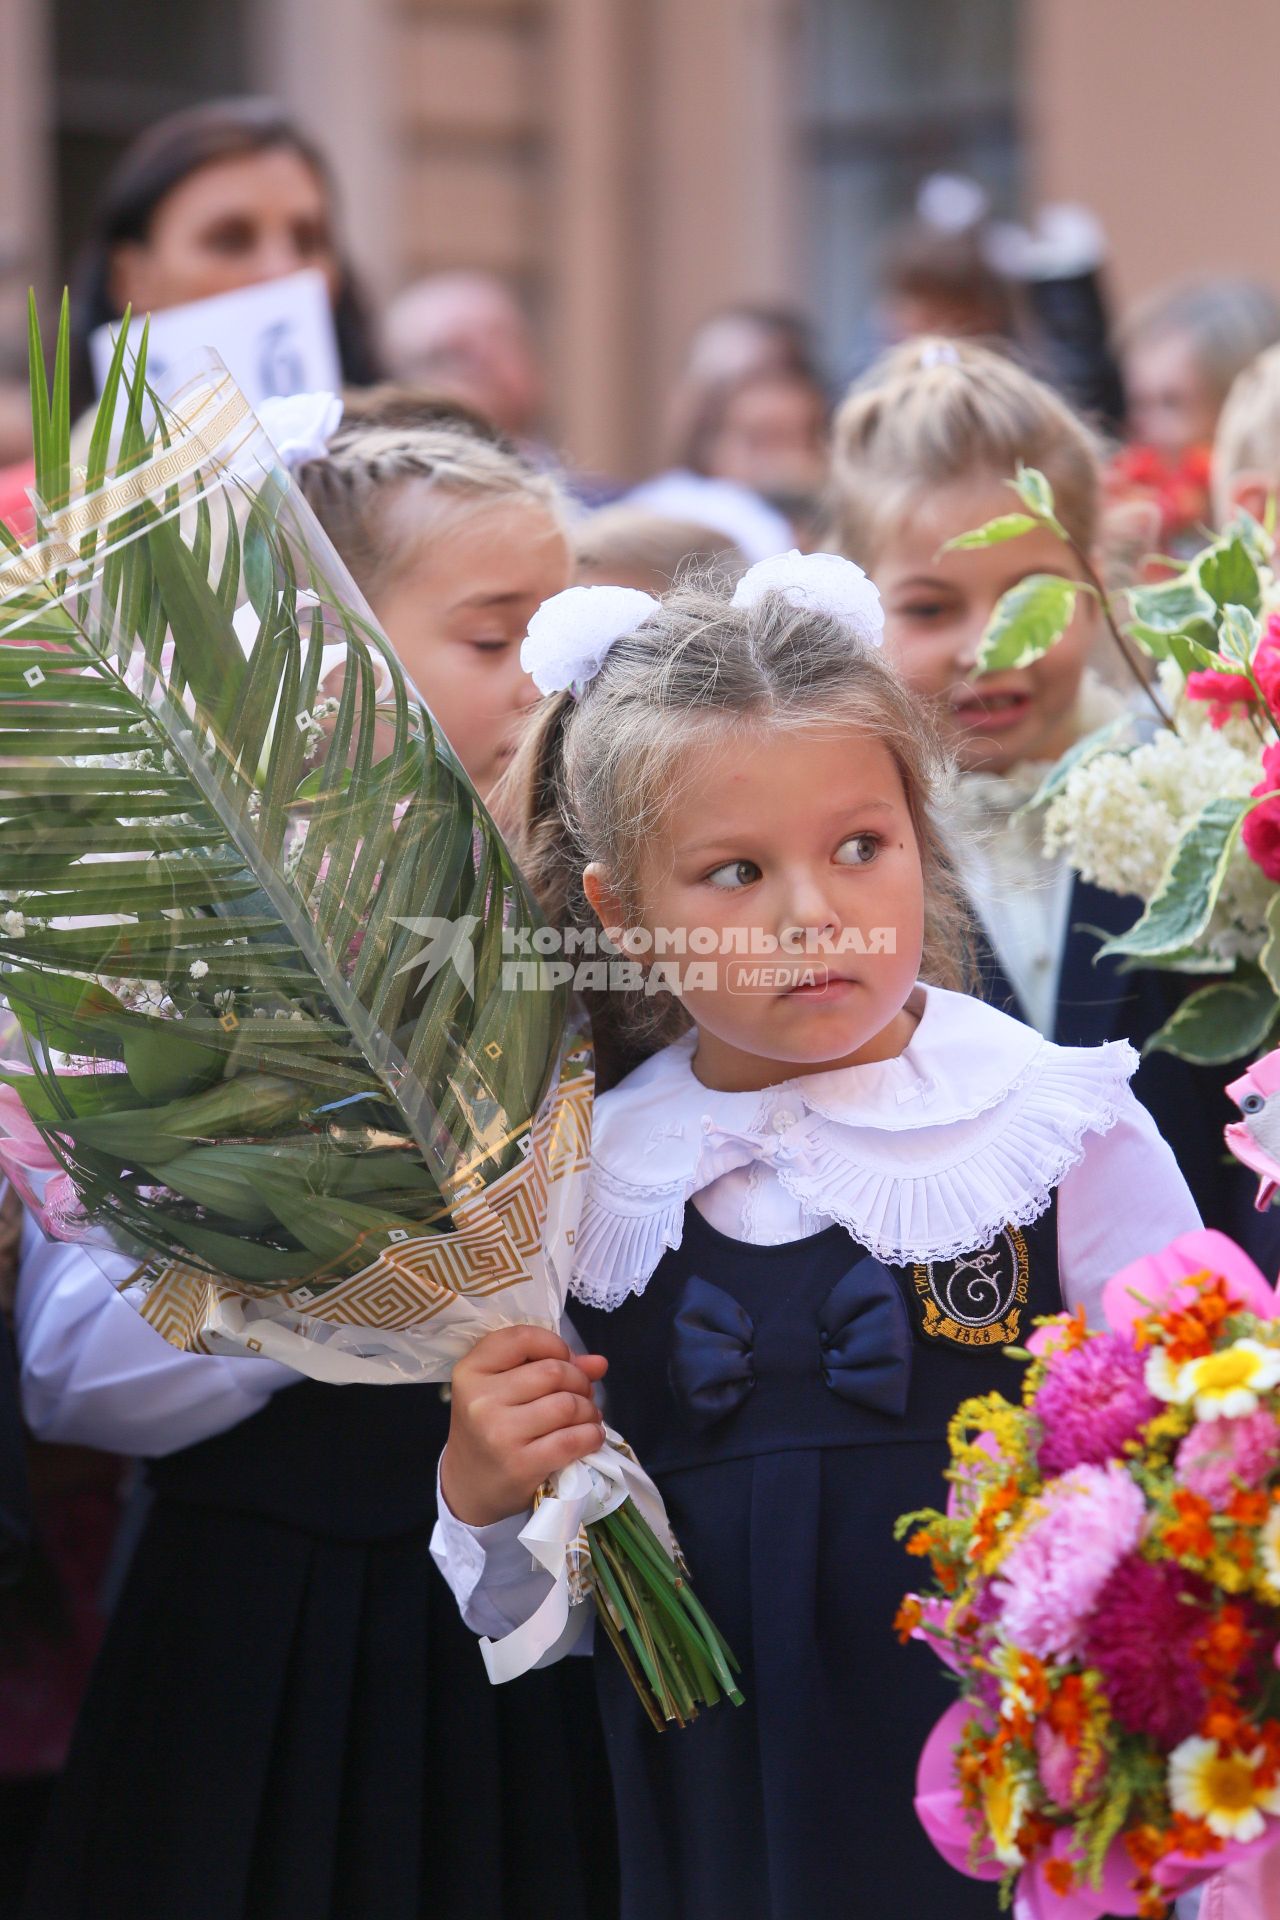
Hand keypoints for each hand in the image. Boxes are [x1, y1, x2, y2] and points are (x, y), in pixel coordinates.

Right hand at [441, 1326, 607, 1526]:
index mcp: (472, 1370)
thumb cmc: (489, 1428)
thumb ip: (547, 1365)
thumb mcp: (502, 1390)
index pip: (524, 1338)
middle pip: (553, 1371)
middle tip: (582, 1394)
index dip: (556, 1345)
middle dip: (579, 1380)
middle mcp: (481, 1399)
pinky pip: (572, 1439)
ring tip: (587, 1416)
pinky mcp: (520, 1464)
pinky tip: (590, 1436)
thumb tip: (599, 1363)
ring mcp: (499, 1433)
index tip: (564, 1361)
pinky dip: (591, 1435)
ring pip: (567, 1405)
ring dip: (588, 1410)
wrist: (468, 1486)